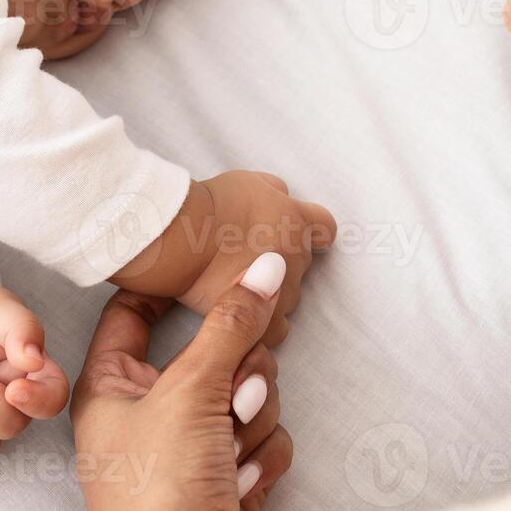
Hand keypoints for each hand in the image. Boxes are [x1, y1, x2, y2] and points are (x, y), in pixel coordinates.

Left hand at [73, 252, 294, 510]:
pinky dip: (261, 459)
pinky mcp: (226, 475)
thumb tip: (265, 264)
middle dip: (239, 376)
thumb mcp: (191, 392)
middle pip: (213, 351)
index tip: (213, 271)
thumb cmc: (157, 494)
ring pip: (246, 392)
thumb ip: (232, 323)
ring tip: (231, 452)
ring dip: (252, 420)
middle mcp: (148, 411)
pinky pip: (263, 438)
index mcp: (113, 384)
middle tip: (233, 399)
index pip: (134, 311)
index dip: (172, 289)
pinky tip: (240, 484)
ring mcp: (190, 445)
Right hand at [110, 172, 335, 345]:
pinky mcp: (266, 319)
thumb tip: (283, 199)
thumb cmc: (211, 205)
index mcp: (297, 220)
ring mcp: (284, 290)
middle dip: (281, 262)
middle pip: (301, 264)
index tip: (300, 237)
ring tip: (237, 286)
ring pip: (288, 298)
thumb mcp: (250, 180)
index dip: (314, 234)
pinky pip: (276, 330)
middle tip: (247, 258)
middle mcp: (297, 255)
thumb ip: (276, 191)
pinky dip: (262, 325)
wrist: (185, 236)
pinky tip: (241, 313)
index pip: (325, 228)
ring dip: (271, 293)